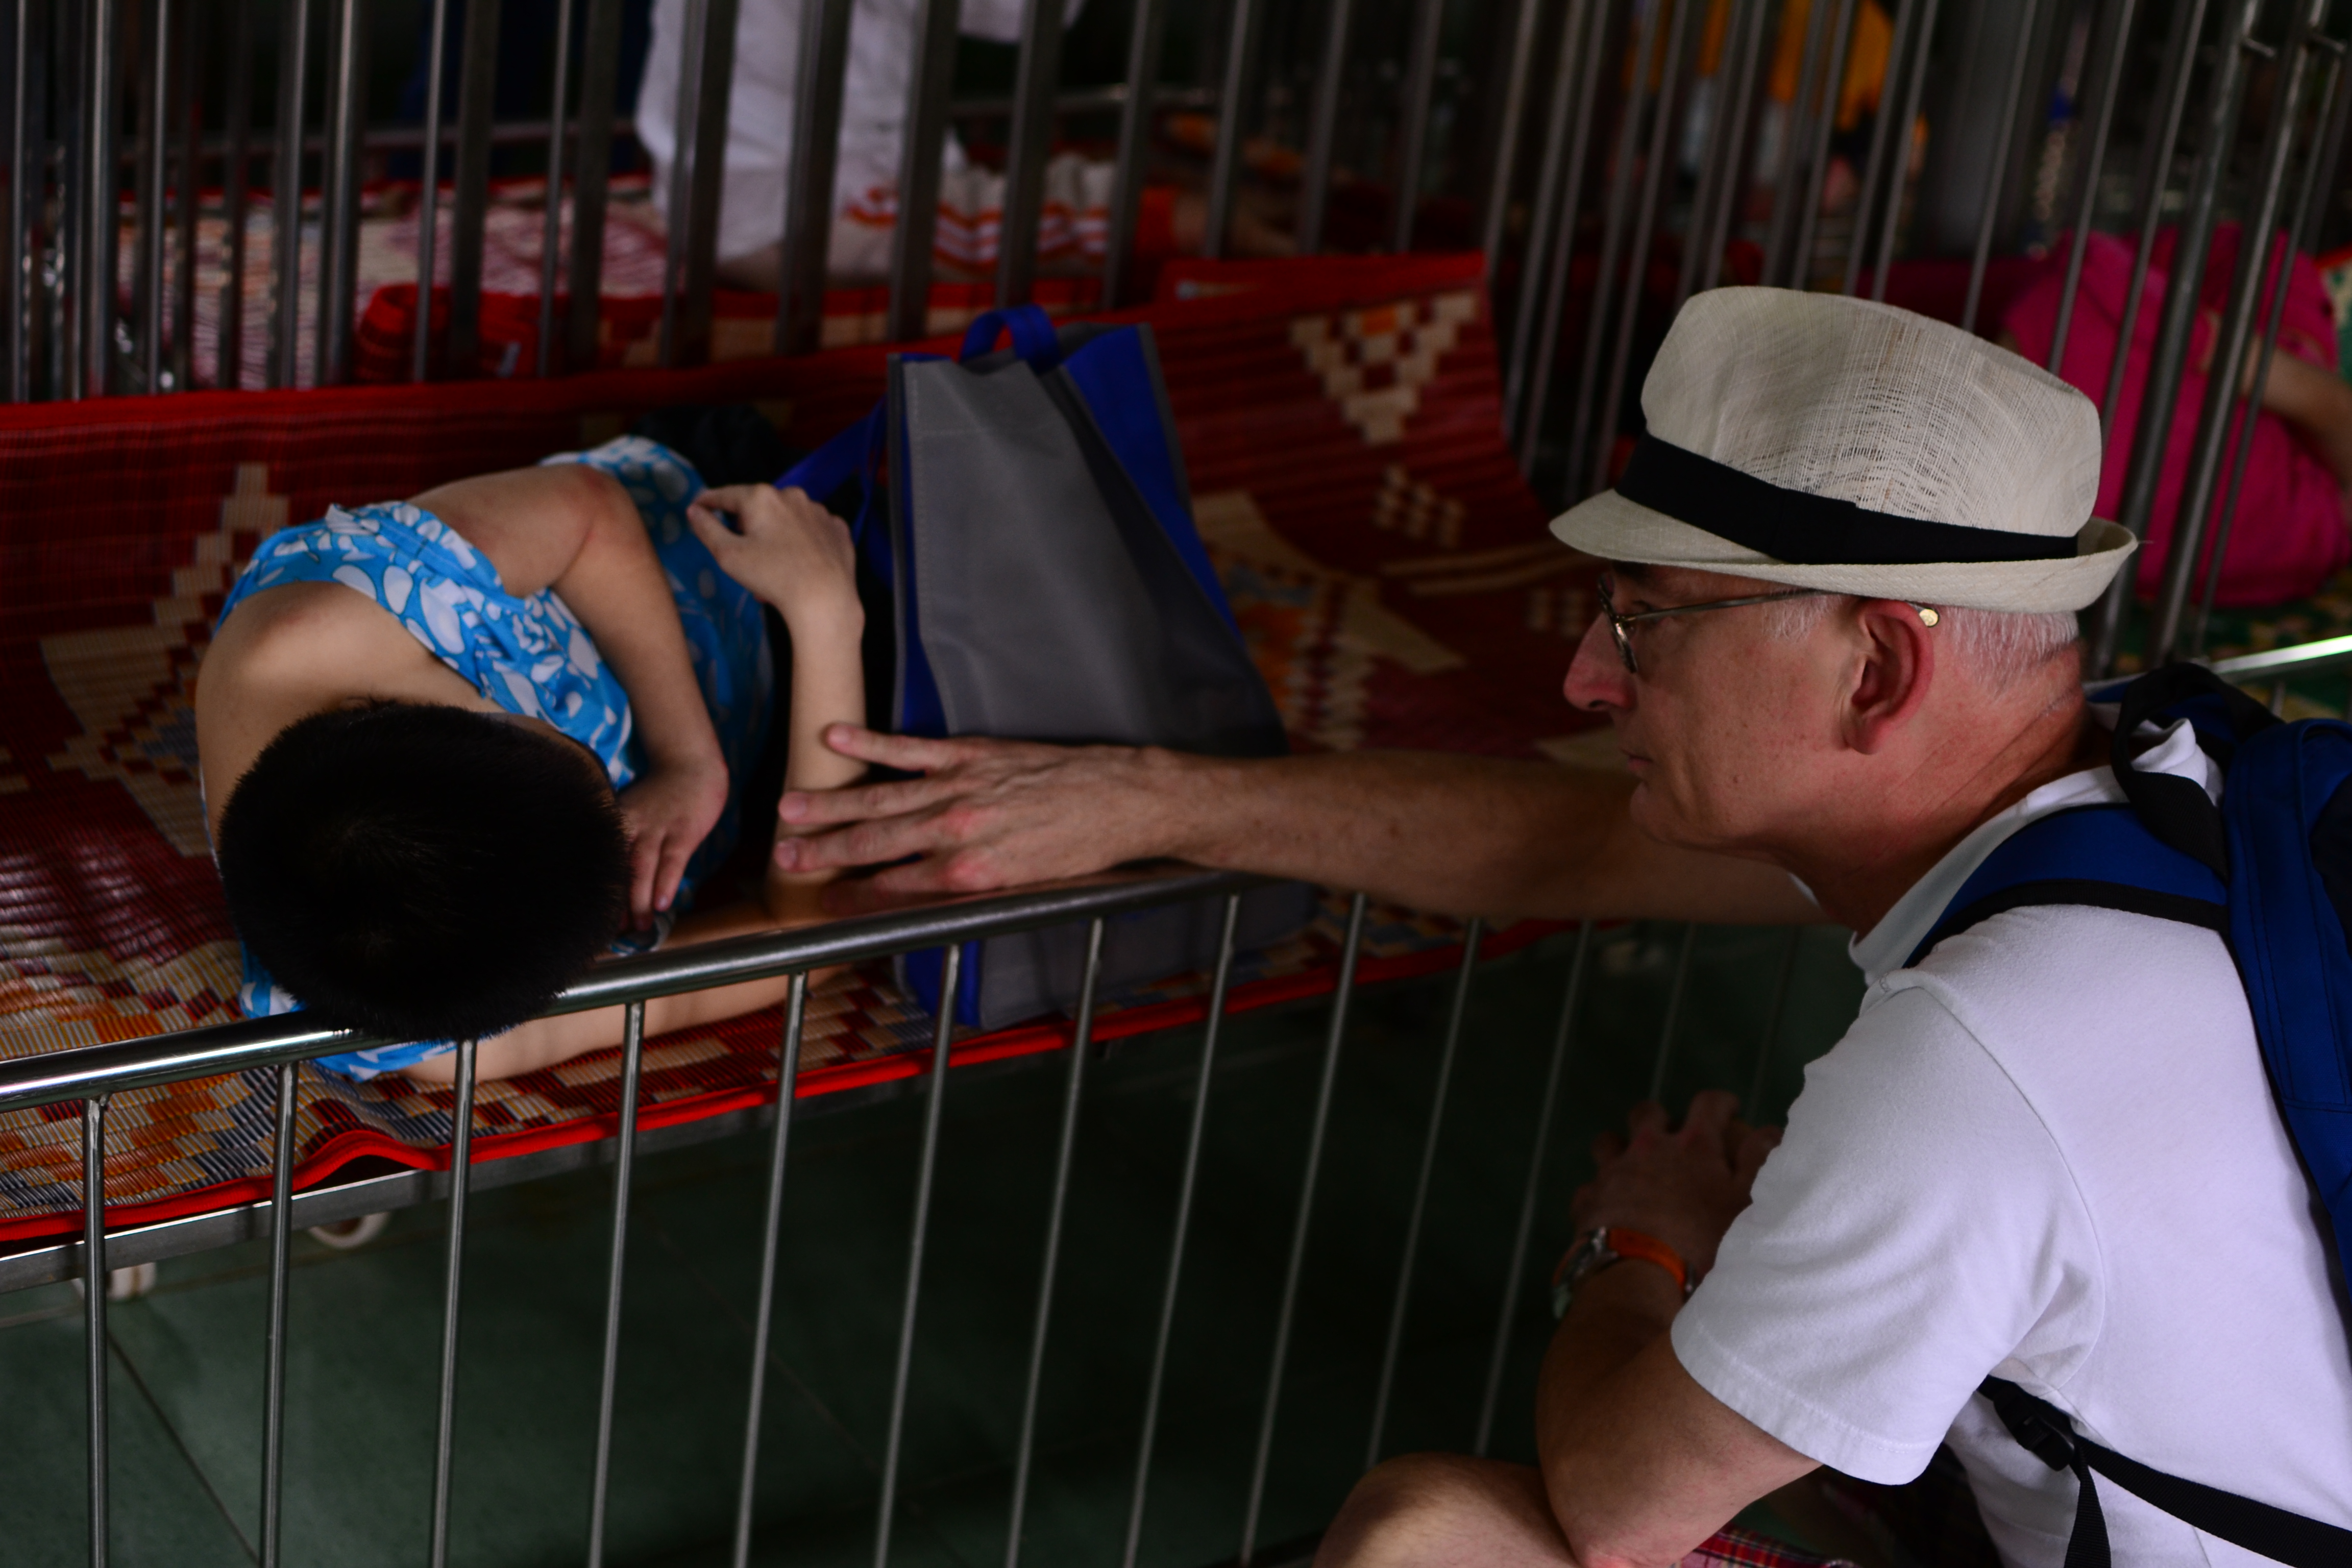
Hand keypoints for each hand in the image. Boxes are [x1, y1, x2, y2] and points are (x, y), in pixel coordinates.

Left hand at [615, 754, 730, 925]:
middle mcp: (631, 825)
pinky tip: (663, 903)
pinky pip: (672, 861)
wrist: (690, 765)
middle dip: (617, 902)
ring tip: (640, 927)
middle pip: (619, 869)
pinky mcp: (683, 830)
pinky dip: (667, 883)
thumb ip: (624, 838)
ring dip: (640, 900)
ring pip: (643, 868)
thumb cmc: (661, 795)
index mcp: (615, 822)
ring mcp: (658, 827)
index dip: (598, 890)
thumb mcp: (633, 811)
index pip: (603, 861)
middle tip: (614, 931)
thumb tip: (617, 876)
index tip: (594, 917)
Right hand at [686, 484, 860, 632]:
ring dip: (775, 534)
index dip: (709, 501)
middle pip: (759, 506)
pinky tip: (800, 561)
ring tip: (772, 565)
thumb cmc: (772, 576)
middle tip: (742, 552)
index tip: (698, 506)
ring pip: (787, 518)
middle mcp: (793, 495)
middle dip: (747, 524)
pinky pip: (812, 530)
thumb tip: (694, 510)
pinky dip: (803, 541)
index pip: (727, 494)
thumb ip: (707, 529)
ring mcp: (820, 511)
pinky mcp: (838, 529)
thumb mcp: (728, 555)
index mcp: (762, 497)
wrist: (825, 599)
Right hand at [769, 725, 1190, 906]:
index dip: (853, 899)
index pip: (895, 890)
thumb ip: (969, 893)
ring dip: (831, 804)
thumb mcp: (1025, 890)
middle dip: (826, 854)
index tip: (818, 905)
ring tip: (788, 809)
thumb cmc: (1080, 851)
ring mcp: (962, 788)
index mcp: (971, 872)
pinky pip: (913, 750)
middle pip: (876, 845)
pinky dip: (872, 742)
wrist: (1124, 802)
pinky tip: (836, 735)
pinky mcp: (974, 754)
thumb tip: (922, 903)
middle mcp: (958, 831)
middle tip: (783, 859)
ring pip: (882, 799)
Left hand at [1571, 1091, 1780, 1280]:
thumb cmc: (1704, 1242)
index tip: (1728, 1108)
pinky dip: (1601, 1191)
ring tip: (1632, 1165)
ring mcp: (1612, 1171)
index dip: (1720, 1102)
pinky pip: (1590, 1185)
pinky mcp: (1587, 1199)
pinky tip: (1609, 1206)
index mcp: (1693, 1146)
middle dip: (1661, 1117)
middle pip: (1648, 1113)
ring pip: (1609, 1141)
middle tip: (1673, 1136)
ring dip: (1621, 1147)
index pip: (1709, 1104)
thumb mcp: (1745, 1203)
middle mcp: (1648, 1148)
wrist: (1641, 1276)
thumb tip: (1769, 1132)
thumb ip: (1758, 1163)